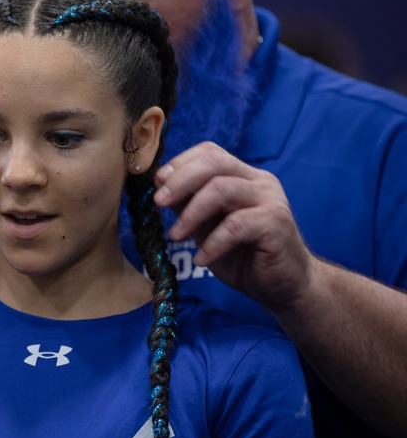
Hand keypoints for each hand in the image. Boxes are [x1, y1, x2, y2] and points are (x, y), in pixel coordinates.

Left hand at [153, 142, 312, 311]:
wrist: (281, 285)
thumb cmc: (242, 254)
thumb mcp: (207, 225)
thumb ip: (189, 203)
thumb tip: (160, 184)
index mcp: (243, 175)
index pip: (210, 152)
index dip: (181, 163)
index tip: (157, 182)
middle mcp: (259, 181)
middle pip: (215, 163)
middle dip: (180, 181)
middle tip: (159, 203)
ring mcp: (271, 200)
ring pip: (222, 189)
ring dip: (192, 213)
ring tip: (176, 236)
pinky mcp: (276, 223)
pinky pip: (236, 225)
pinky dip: (213, 242)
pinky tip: (201, 259)